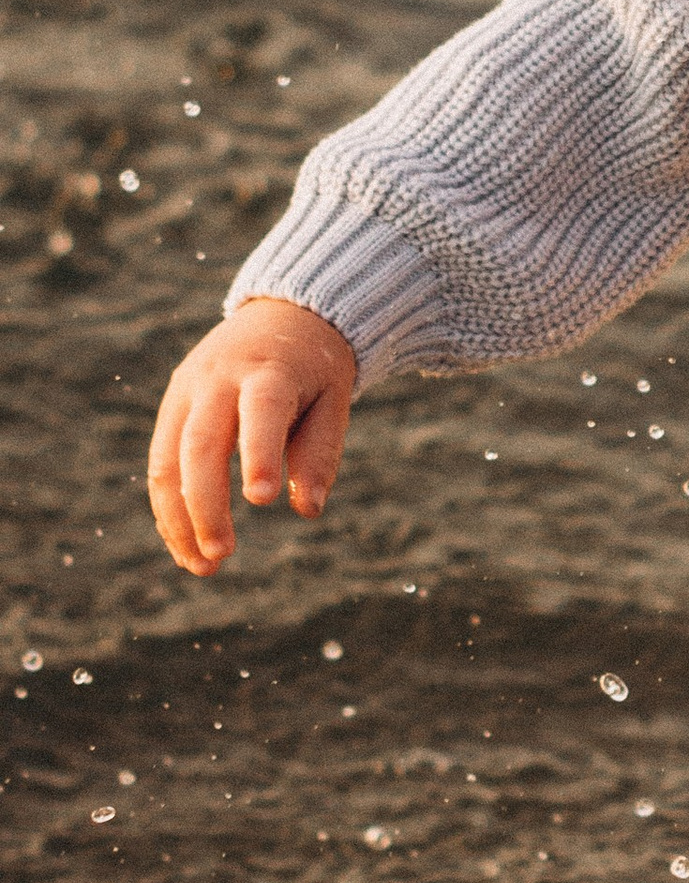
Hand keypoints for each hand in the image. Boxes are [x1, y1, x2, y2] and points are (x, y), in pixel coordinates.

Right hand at [147, 297, 357, 577]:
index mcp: (270, 370)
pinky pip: (160, 462)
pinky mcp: (172, 405)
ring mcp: (188, 390)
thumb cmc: (315, 369)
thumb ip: (321, 452)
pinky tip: (185, 546)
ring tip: (201, 567)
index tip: (263, 500)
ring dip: (178, 518)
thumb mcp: (334, 399)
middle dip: (206, 504)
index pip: (262, 411)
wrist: (280, 314)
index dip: (259, 453)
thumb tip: (307, 510)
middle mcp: (220, 378)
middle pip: (201, 444)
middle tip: (222, 556)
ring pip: (168, 459)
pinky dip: (169, 507)